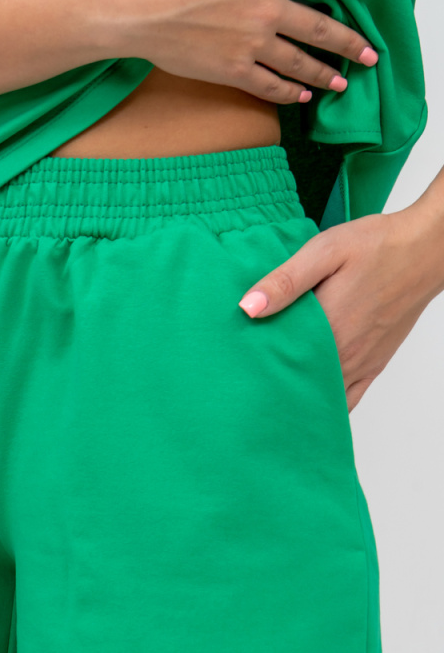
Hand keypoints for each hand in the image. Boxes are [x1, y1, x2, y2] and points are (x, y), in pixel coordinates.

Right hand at [99, 0, 380, 105]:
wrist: (126, 6)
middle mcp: (267, 11)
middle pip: (323, 29)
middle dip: (351, 43)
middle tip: (369, 55)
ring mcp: (251, 46)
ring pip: (300, 63)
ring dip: (324, 74)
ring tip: (340, 82)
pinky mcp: (230, 72)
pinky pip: (269, 86)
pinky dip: (288, 93)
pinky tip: (300, 96)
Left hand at [236, 210, 442, 411]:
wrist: (427, 250)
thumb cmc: (378, 246)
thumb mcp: (325, 250)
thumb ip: (286, 281)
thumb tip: (247, 307)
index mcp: (327, 328)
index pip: (276, 361)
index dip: (250, 366)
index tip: (229, 364)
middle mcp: (344, 354)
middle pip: (295, 383)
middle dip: (266, 385)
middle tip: (239, 382)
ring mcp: (361, 364)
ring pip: (320, 397)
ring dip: (293, 397)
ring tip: (264, 392)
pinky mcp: (373, 366)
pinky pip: (348, 401)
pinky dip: (325, 406)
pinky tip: (304, 402)